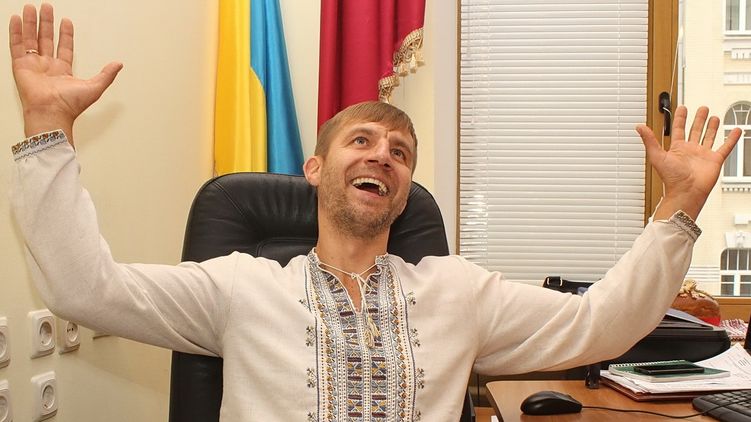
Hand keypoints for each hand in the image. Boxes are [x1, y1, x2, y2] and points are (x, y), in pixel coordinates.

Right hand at [9, 3, 121, 141]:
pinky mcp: (20, 66)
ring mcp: (34, 65)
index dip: (65, 34)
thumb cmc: (70, 105)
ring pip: (31, 39)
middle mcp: (47, 67)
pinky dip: (16, 31)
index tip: (66, 21)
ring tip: (32, 8)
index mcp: (63, 71)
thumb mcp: (95, 87)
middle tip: (47, 8)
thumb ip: (106, 74)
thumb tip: (119, 64)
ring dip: (32, 23)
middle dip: (47, 23)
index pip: (64, 47)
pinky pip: (17, 45)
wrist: (52, 112)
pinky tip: (17, 19)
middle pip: (46, 39)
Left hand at [637, 105, 741, 219]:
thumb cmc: (671, 179)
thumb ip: (649, 140)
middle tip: (702, 109)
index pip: (679, 129)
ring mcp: (703, 155)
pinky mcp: (715, 160)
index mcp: (677, 148)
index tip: (682, 108)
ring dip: (711, 127)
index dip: (680, 118)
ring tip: (714, 117)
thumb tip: (639, 127)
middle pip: (695, 130)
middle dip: (698, 119)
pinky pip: (725, 147)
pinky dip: (731, 139)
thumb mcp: (657, 156)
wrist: (686, 192)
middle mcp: (690, 150)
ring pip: (709, 136)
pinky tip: (735, 130)